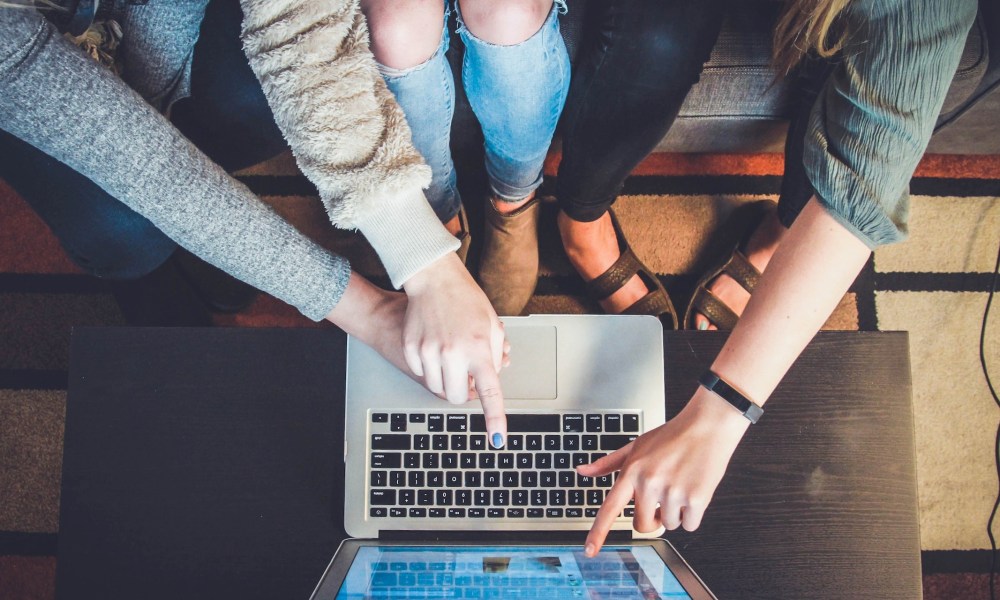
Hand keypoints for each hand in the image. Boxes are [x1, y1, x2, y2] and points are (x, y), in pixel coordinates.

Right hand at [402, 253, 508, 446]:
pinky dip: (429, 367)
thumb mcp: (492, 325)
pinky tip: (434, 346)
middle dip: (463, 392)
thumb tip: (492, 378)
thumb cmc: (466, 299)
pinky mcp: (411, 349)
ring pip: (437, 388)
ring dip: (446, 380)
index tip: (497, 439)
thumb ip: (496, 355)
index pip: (490, 392)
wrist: (433, 279)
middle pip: (456, 397)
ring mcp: (429, 352)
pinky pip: (421, 373)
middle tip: (466, 375)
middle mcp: (453, 353)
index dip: (495, 419)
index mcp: (479, 349)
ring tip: (451, 355)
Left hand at [579, 387, 749, 555]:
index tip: (589, 550)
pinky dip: (693, 514)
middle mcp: (650, 483)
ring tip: (680, 485)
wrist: (707, 426)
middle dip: (652, 519)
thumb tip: (582, 471)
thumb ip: (608, 463)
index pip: (610, 508)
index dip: (598, 532)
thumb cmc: (672, 436)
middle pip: (642, 525)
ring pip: (669, 525)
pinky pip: (690, 525)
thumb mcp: (636, 445)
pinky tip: (694, 490)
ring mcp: (673, 492)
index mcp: (632, 471)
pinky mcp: (696, 498)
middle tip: (661, 499)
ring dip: (675, 512)